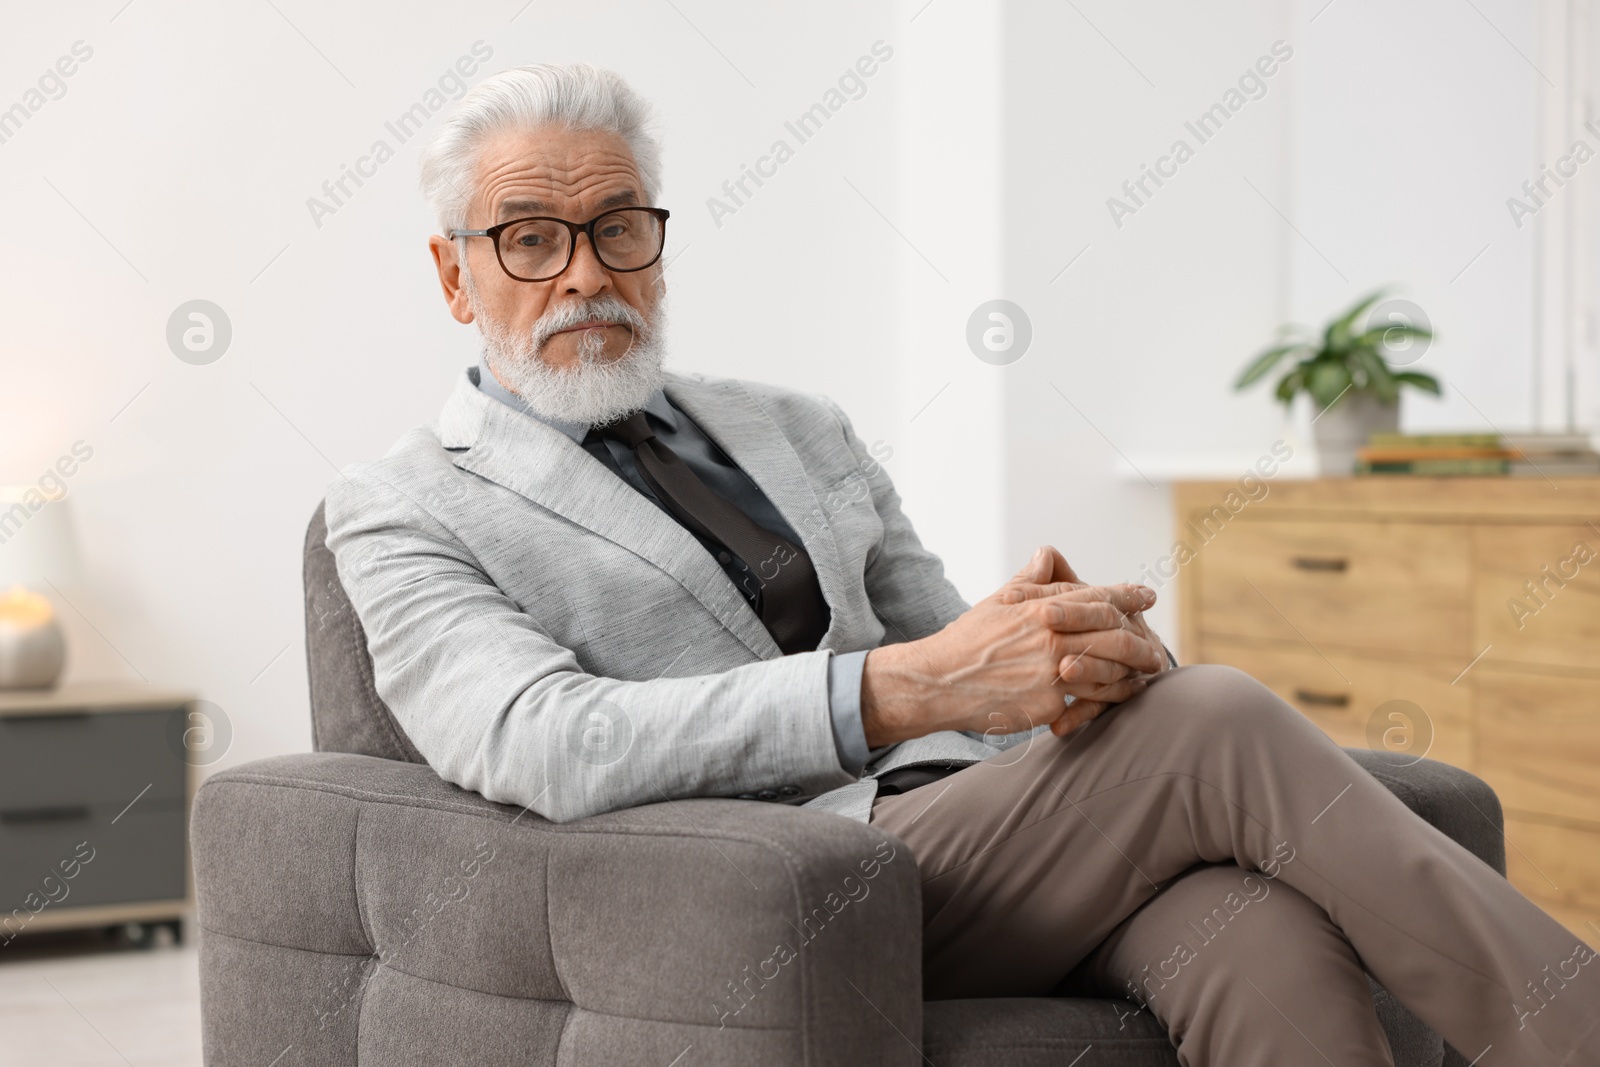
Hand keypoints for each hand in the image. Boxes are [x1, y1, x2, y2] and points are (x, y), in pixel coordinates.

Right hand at [860, 546, 1157, 746]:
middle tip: (1156, 644)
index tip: (1145, 595)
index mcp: (1041, 608)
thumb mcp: (997, 602)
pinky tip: (1120, 696)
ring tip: (1146, 672)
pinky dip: (1109, 698)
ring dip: (1132, 670)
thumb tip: (1047, 555)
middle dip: (1140, 638)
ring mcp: (1051, 670)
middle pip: (1112, 632)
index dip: (1126, 595)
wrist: (938, 681)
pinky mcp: (1048, 702)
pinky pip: (1089, 700)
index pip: (1095, 597)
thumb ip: (1030, 582)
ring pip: (1108, 667)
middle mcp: (1051, 636)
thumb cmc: (966, 641)